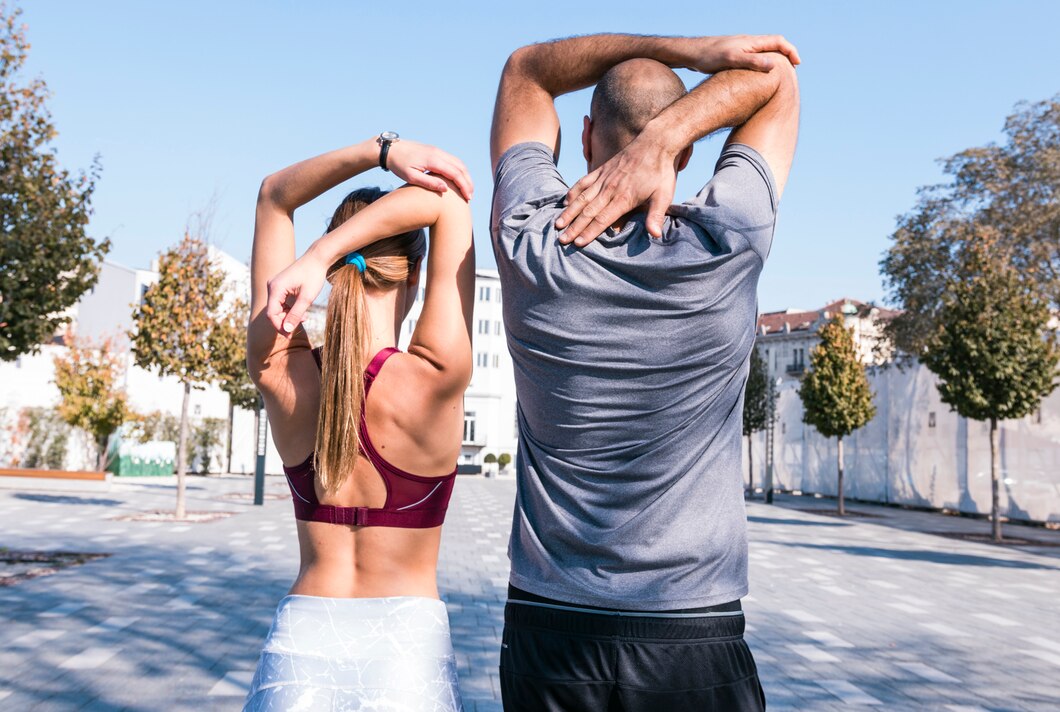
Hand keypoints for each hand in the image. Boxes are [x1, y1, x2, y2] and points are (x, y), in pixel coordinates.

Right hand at [265, 251, 328, 335]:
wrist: (317, 258)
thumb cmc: (314, 276)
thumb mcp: (307, 298)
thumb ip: (296, 315)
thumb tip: (286, 330)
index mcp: (276, 288)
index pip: (271, 313)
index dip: (280, 326)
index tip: (290, 335)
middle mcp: (272, 286)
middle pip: (273, 312)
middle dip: (285, 322)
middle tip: (298, 329)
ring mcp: (275, 286)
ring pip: (277, 308)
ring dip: (289, 316)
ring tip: (305, 318)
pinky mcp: (280, 286)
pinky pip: (281, 303)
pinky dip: (290, 310)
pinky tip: (302, 313)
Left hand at [385, 140, 473, 200]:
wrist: (390, 149)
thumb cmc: (399, 165)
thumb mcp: (411, 177)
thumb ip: (429, 183)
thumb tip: (446, 189)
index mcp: (433, 160)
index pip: (456, 173)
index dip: (464, 186)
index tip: (468, 198)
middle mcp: (438, 153)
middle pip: (461, 167)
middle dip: (468, 182)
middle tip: (470, 196)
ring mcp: (438, 151)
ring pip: (458, 163)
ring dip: (465, 176)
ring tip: (467, 189)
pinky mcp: (435, 151)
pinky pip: (452, 160)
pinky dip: (459, 170)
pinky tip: (458, 180)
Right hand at [556, 135, 676, 245]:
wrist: (656, 142)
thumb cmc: (661, 172)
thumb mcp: (664, 195)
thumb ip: (656, 216)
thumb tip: (655, 235)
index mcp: (624, 198)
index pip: (603, 219)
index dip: (590, 232)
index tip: (578, 243)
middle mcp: (610, 189)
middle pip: (588, 211)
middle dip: (574, 227)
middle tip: (562, 240)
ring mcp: (604, 178)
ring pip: (582, 198)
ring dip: (569, 212)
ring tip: (558, 224)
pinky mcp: (602, 169)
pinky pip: (583, 182)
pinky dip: (573, 192)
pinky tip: (565, 201)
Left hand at [691, 34, 800, 73]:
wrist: (690, 54)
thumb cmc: (709, 56)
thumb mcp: (732, 60)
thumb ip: (753, 62)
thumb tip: (774, 65)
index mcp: (751, 42)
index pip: (778, 41)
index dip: (791, 52)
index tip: (797, 65)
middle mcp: (748, 44)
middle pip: (773, 46)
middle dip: (785, 57)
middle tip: (791, 73)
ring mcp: (741, 49)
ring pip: (763, 53)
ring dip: (774, 62)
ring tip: (778, 78)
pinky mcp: (733, 57)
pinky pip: (753, 60)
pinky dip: (761, 67)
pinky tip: (757, 80)